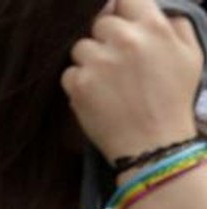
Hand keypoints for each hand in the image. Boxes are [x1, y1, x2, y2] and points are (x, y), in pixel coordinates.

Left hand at [63, 0, 202, 163]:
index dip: (121, 8)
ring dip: (91, 61)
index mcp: (152, 27)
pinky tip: (98, 96)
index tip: (120, 18)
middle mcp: (123, 40)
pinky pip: (70, 72)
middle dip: (106, 39)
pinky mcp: (78, 84)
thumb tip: (156, 9)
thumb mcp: (190, 55)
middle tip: (118, 62)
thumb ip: (174, 25)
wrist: (153, 143)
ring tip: (109, 82)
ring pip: (81, 47)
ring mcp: (97, 62)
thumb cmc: (174, 98)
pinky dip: (80, 83)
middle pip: (100, 23)